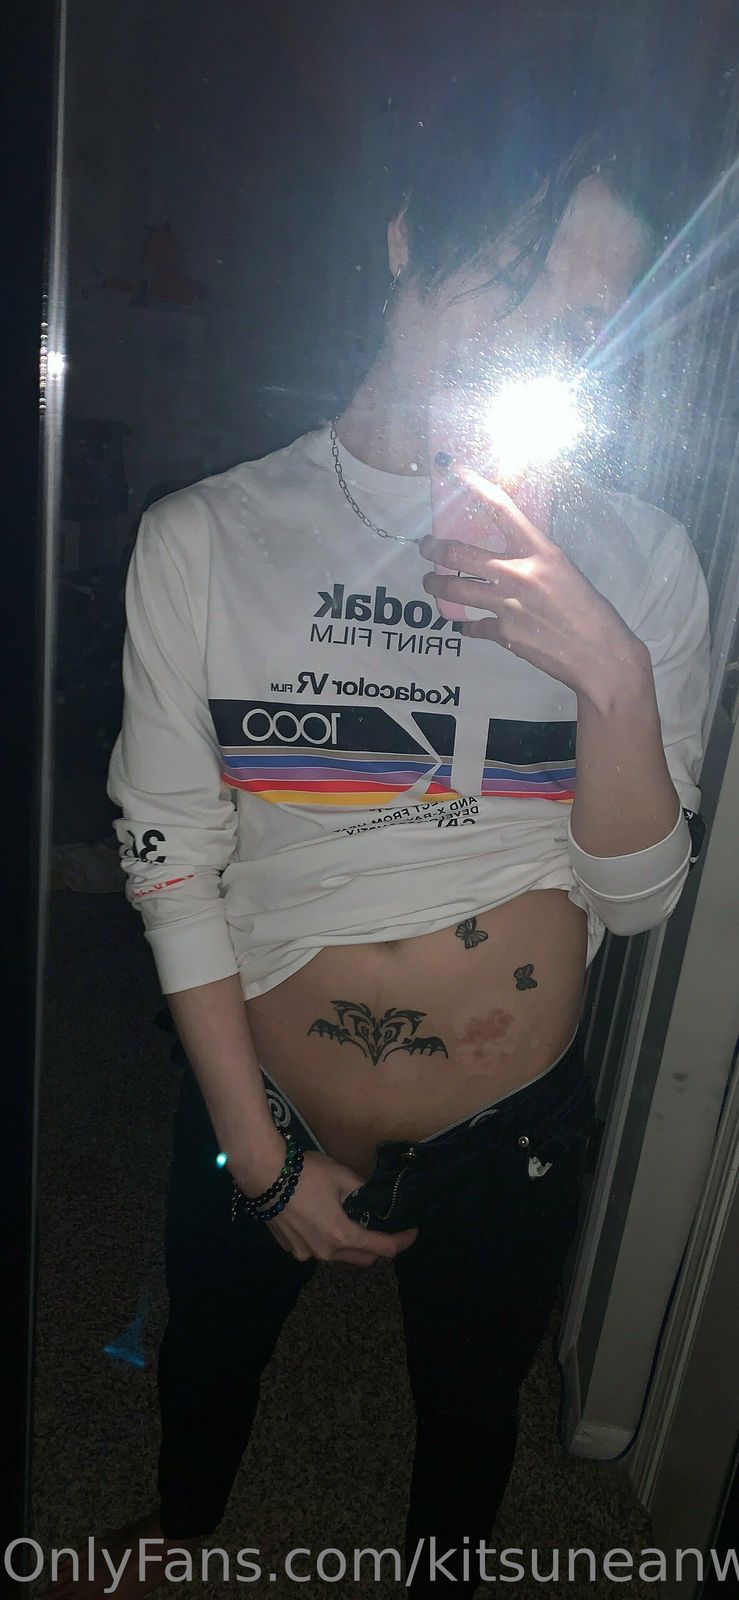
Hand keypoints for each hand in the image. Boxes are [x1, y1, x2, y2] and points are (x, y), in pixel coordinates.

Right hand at [265, 1151, 418, 1266]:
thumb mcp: (342, 1176)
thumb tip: (371, 1197)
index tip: (413, 1231)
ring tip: (347, 1219)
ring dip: (349, 1243)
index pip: (384, 1248)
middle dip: (377, 1246)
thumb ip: (362, 1190)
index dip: (403, 1240)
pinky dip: (325, 1239)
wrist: (264, 1175)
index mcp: (343, 1236)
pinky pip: (316, 1249)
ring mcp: (305, 1254)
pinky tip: (319, 1218)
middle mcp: (326, 1253)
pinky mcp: (290, 1248)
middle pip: (362, 1258)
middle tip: (382, 1226)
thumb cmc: (306, 1174)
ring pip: (338, 1255)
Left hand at [419, 467, 644, 698]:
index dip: (474, 485)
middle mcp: (517, 573)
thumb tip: (507, 555)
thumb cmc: (589, 610)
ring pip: (455, 590)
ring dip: (436, 586)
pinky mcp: (503, 634)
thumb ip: (532, 559)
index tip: (454, 468)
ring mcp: (506, 605)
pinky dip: (468, 625)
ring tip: (429, 583)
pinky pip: (474, 625)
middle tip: (425, 547)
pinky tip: (466, 625)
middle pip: (459, 554)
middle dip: (434, 549)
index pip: (500, 508)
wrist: (598, 654)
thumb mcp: (563, 570)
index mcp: (539, 551)